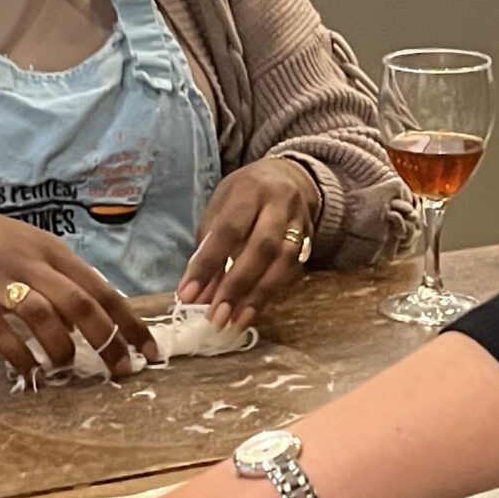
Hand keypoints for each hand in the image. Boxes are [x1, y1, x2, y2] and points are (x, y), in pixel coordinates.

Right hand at [0, 200, 156, 384]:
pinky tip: (30, 372)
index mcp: (53, 252)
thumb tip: (91, 323)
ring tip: (67, 368)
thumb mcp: (35, 249)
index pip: (101, 289)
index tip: (149, 351)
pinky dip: (19, 355)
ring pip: (42, 316)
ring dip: (61, 349)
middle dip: (106, 340)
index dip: (128, 322)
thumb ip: (64, 282)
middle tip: (121, 370)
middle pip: (79, 304)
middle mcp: (31, 264)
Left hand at [178, 160, 320, 328]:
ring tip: (234, 321)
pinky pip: (292, 272)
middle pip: (261, 248)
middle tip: (215, 316)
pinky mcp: (310, 241)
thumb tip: (197, 290)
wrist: (293, 177)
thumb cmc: (246, 192)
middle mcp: (278, 204)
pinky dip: (270, 294)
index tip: (188, 295)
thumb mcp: (221, 204)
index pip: (228, 230)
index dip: (207, 264)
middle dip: (236, 286)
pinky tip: (251, 311)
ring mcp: (299, 223)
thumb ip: (209, 243)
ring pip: (282, 263)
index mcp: (250, 189)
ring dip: (257, 297)